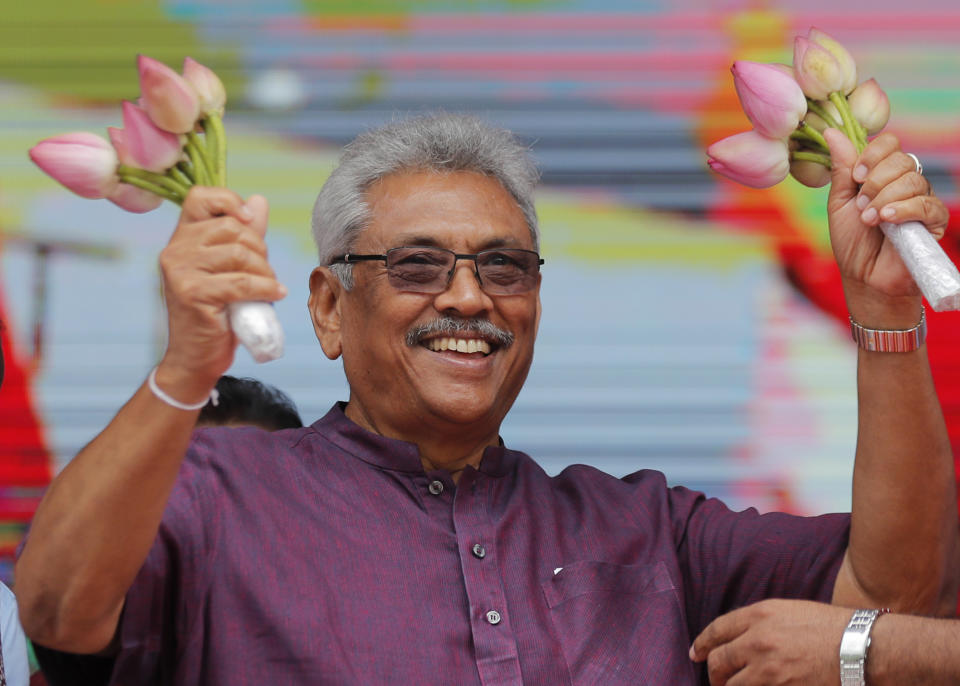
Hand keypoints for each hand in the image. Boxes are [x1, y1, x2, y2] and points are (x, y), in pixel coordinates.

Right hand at [155, 187, 285, 401]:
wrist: (196, 357)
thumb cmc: (216, 312)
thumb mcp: (231, 268)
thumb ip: (244, 235)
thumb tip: (259, 200)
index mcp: (181, 237)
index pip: (200, 197)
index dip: (229, 200)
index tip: (250, 221)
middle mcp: (174, 249)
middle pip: (231, 227)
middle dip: (259, 249)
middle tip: (264, 273)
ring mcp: (180, 271)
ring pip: (239, 253)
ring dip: (265, 272)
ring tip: (269, 287)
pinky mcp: (192, 294)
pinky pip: (242, 282)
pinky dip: (266, 288)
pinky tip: (275, 295)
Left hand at [689, 599, 849, 685]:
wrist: (863, 648)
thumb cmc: (831, 627)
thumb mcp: (789, 611)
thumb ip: (760, 622)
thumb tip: (740, 637)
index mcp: (759, 616)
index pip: (717, 630)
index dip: (703, 643)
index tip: (696, 653)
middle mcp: (758, 642)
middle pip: (719, 662)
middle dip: (714, 673)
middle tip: (715, 679)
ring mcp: (769, 671)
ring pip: (734, 685)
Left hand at [825, 130, 947, 300]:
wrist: (864, 277)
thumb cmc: (852, 242)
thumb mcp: (840, 202)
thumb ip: (841, 169)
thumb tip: (831, 132)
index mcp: (883, 174)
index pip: (889, 143)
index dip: (872, 155)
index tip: (855, 177)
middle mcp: (905, 183)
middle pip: (902, 159)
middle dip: (875, 181)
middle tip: (861, 205)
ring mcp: (922, 200)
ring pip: (912, 179)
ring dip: (884, 198)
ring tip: (869, 219)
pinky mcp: (934, 221)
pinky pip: (926, 204)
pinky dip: (902, 209)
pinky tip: (886, 220)